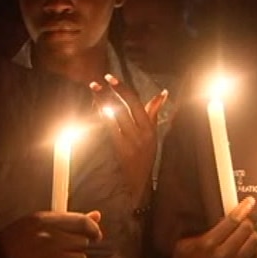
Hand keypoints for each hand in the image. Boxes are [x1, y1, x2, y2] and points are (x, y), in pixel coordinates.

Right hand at [0, 210, 102, 257]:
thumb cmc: (19, 237)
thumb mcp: (39, 220)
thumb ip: (68, 218)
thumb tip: (97, 216)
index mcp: (47, 220)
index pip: (82, 223)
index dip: (93, 229)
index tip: (95, 234)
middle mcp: (51, 238)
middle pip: (83, 243)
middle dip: (78, 246)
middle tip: (66, 249)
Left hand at [90, 73, 167, 204]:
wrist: (139, 179)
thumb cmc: (146, 153)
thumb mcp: (152, 133)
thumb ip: (154, 111)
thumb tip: (163, 92)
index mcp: (150, 127)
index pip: (137, 103)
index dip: (124, 89)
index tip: (111, 78)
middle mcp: (142, 133)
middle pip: (126, 107)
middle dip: (112, 92)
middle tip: (98, 80)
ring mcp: (131, 141)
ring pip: (116, 116)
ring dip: (103, 101)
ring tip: (93, 89)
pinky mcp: (120, 149)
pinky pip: (110, 128)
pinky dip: (103, 116)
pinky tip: (96, 107)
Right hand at [161, 197, 256, 257]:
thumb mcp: (182, 246)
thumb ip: (199, 232)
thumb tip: (216, 222)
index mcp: (207, 244)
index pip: (231, 220)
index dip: (242, 208)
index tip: (249, 202)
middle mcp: (223, 255)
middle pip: (246, 229)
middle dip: (246, 221)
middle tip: (242, 221)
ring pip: (255, 242)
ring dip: (252, 234)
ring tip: (245, 234)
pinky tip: (254, 249)